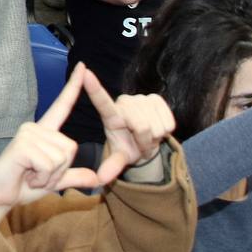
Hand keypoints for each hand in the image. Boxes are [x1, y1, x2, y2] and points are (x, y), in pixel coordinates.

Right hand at [0, 64, 104, 211]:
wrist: (0, 195)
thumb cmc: (23, 185)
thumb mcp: (55, 181)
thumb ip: (75, 176)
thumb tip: (96, 178)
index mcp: (44, 131)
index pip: (62, 106)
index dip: (73, 87)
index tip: (83, 66)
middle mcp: (36, 127)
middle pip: (70, 147)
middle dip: (60, 170)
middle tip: (37, 174)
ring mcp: (28, 134)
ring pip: (61, 157)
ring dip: (50, 175)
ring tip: (31, 175)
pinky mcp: (23, 145)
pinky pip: (50, 164)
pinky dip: (43, 178)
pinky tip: (27, 176)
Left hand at [82, 68, 173, 182]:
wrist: (147, 142)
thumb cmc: (129, 148)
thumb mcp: (120, 158)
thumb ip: (112, 166)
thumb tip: (101, 179)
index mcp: (110, 116)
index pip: (102, 102)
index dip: (94, 87)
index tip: (84, 72)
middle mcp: (124, 103)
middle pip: (140, 124)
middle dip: (143, 138)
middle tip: (140, 139)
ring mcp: (140, 99)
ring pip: (154, 124)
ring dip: (155, 135)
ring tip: (147, 134)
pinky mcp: (157, 98)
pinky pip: (167, 120)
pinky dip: (165, 129)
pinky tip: (158, 126)